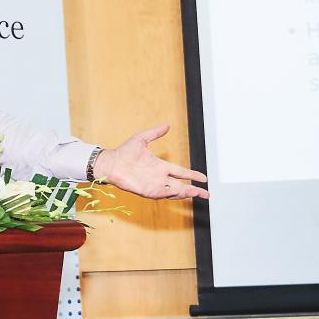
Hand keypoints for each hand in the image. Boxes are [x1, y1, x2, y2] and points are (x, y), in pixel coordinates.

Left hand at [92, 124, 208, 199]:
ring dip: (185, 192)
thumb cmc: (124, 152)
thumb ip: (155, 133)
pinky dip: (170, 193)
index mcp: (160, 166)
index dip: (192, 175)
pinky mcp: (146, 190)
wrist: (111, 162)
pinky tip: (179, 192)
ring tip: (196, 193)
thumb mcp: (141, 139)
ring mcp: (154, 185)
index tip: (204, 178)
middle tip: (207, 194)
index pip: (180, 172)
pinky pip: (161, 193)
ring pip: (173, 191)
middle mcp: (159, 177)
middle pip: (181, 185)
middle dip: (194, 190)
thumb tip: (167, 125)